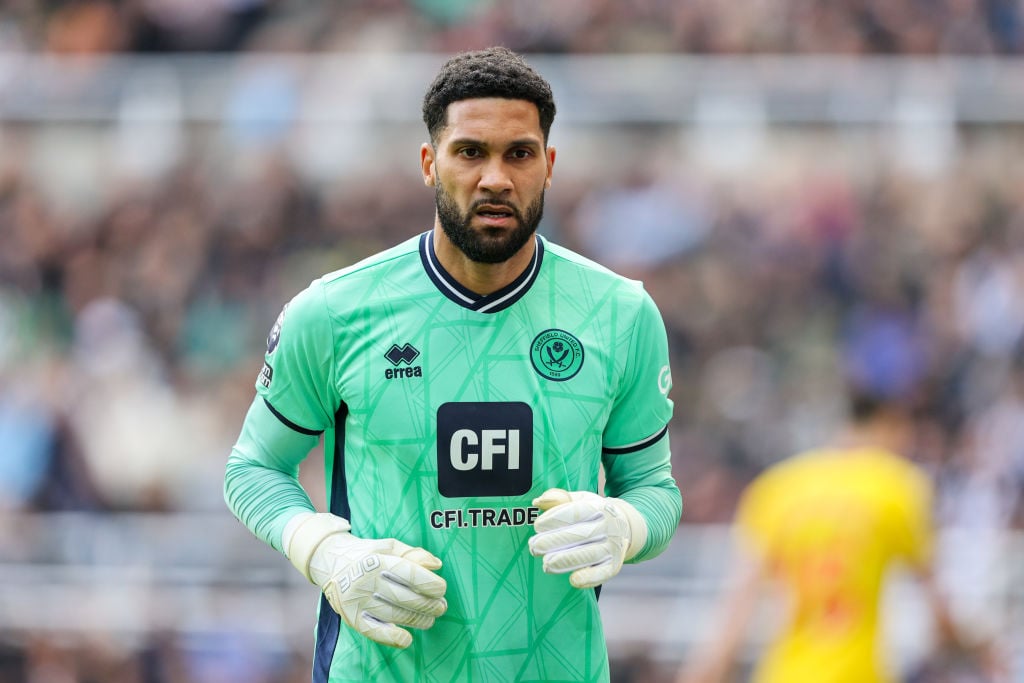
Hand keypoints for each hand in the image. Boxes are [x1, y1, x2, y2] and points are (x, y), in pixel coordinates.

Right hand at [284, 513, 446, 647]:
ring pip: (394, 615)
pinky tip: (407, 639)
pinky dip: (391, 637)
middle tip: (441, 607)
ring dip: (417, 620)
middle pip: (405, 597)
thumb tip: (436, 565)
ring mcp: (357, 600)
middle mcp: (366, 581)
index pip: (410, 575)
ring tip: (430, 619)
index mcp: (378, 560)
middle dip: (429, 605)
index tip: (441, 589)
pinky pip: (373, 631)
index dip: (430, 584)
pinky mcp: (351, 617)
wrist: (329, 561)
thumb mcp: (389, 546)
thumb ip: (413, 554)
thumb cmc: (367, 553)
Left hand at [528, 488, 646, 587]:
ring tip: (546, 565)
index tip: (537, 526)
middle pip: (581, 534)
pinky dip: (590, 577)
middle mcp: (609, 526)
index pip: (576, 512)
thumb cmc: (593, 512)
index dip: (556, 518)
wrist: (624, 527)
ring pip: (590, 554)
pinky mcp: (614, 565)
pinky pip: (603, 573)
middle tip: (534, 547)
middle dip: (555, 541)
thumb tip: (538, 501)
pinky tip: (573, 580)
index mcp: (599, 507)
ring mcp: (613, 546)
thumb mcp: (579, 499)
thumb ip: (558, 498)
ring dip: (567, 560)